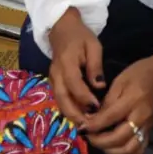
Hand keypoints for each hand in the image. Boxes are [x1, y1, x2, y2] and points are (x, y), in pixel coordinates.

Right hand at [49, 8, 105, 125]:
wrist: (62, 27)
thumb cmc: (80, 36)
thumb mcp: (93, 45)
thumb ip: (95, 65)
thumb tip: (100, 85)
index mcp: (66, 62)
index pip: (74, 84)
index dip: (85, 98)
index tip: (97, 108)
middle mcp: (56, 72)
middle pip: (62, 98)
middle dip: (75, 115)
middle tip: (90, 126)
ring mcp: (52, 78)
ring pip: (59, 101)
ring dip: (71, 115)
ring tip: (86, 125)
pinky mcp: (53, 81)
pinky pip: (59, 98)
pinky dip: (68, 109)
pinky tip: (81, 115)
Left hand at [85, 57, 152, 153]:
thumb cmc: (139, 73)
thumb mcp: (120, 80)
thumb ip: (108, 100)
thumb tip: (94, 116)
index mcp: (132, 100)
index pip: (110, 117)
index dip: (94, 125)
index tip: (82, 127)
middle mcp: (140, 117)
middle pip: (119, 137)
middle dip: (100, 141)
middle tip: (88, 137)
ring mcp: (146, 126)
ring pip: (130, 148)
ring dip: (112, 150)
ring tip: (100, 144)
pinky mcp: (150, 131)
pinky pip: (138, 149)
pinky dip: (125, 153)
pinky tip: (115, 148)